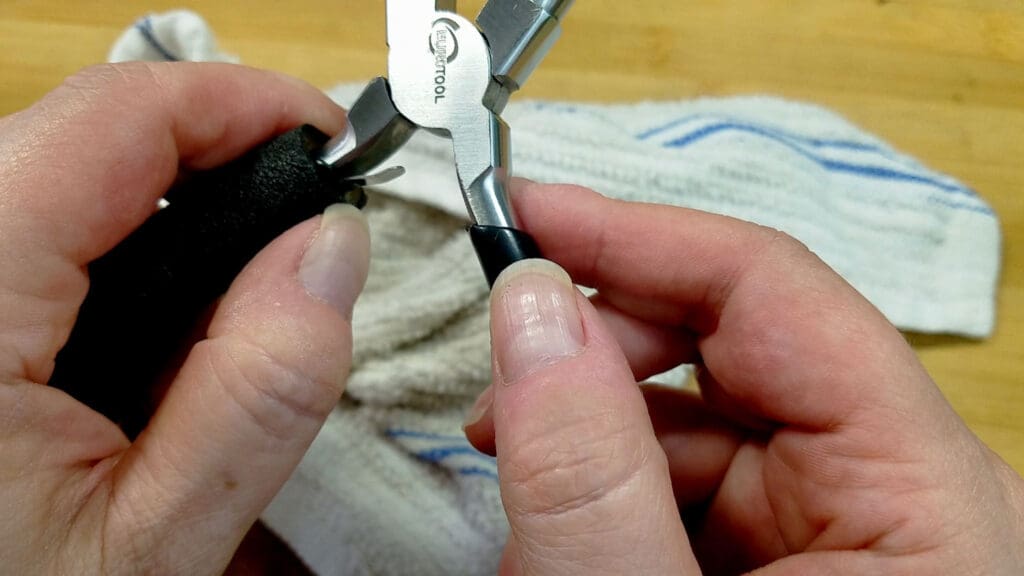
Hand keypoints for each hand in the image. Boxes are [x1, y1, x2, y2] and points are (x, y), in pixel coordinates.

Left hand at [0, 63, 368, 573]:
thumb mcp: (149, 545)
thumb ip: (256, 393)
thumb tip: (332, 249)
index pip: (114, 121)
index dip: (241, 104)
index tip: (331, 139)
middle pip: (87, 137)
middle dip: (219, 164)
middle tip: (307, 231)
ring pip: (62, 178)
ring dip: (172, 215)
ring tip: (240, 302)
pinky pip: (34, 228)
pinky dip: (120, 252)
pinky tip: (160, 328)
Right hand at [465, 183, 1023, 574]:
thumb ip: (591, 475)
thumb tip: (531, 308)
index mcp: (926, 496)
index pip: (777, 295)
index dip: (643, 236)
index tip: (530, 213)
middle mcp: (900, 495)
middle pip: (738, 348)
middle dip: (604, 343)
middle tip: (501, 364)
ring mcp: (845, 528)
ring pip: (703, 416)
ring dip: (596, 423)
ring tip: (512, 458)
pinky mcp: (794, 559)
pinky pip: (693, 482)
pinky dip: (612, 483)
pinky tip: (561, 520)